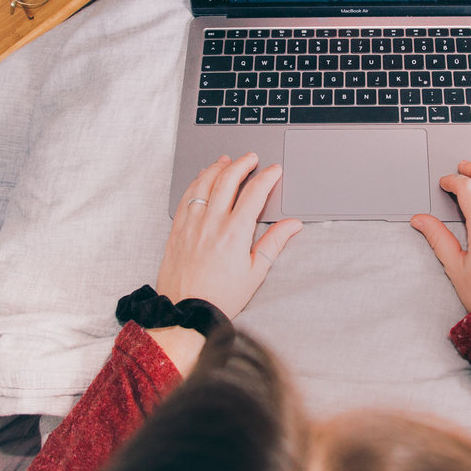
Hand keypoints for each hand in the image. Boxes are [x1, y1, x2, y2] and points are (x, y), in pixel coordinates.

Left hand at [157, 153, 301, 318]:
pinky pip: (186, 197)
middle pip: (228, 180)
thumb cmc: (221, 297)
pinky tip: (202, 178)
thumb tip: (292, 225)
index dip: (267, 177)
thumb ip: (273, 243)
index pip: (254, 194)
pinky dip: (196, 182)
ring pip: (204, 183)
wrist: (187, 312)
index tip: (274, 170)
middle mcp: (212, 223)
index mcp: (235, 234)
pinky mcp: (177, 230)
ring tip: (226, 160)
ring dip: (217, 168)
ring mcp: (192, 224)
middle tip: (251, 158)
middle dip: (242, 163)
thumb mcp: (255, 273)